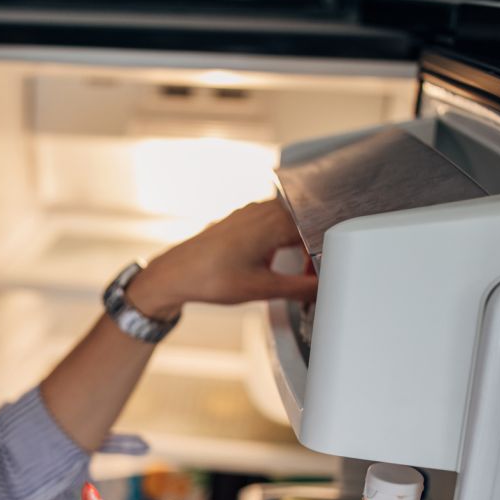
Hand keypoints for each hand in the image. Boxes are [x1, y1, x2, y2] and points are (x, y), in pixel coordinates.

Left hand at [127, 198, 317, 318]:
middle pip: (306, 222)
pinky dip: (280, 240)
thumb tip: (322, 290)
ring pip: (289, 222)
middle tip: (310, 273)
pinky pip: (272, 223)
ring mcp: (251, 212)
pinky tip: (272, 261)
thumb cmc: (209, 277)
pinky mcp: (241, 219)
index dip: (324, 252)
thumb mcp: (262, 289)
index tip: (323, 270)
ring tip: (294, 269)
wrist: (175, 274)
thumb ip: (299, 288)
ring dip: (296, 243)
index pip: (318, 228)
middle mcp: (264, 210)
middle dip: (312, 248)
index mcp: (275, 221)